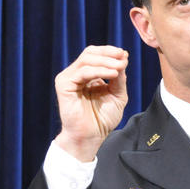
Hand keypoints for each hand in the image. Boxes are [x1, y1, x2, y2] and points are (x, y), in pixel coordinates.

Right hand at [54, 45, 128, 161]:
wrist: (91, 136)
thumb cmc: (103, 119)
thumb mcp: (117, 95)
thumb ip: (119, 78)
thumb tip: (123, 58)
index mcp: (88, 75)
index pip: (96, 55)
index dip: (110, 52)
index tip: (125, 56)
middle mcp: (77, 74)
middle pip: (90, 53)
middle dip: (108, 53)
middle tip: (123, 58)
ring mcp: (69, 78)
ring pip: (86, 59)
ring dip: (106, 61)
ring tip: (120, 67)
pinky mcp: (64, 85)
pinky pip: (83, 72)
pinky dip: (99, 71)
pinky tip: (112, 74)